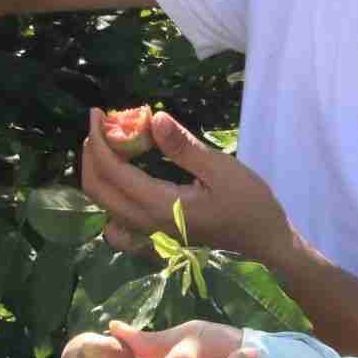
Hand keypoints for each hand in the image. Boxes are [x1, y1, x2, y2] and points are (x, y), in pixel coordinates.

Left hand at [79, 107, 290, 262]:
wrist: (266, 244)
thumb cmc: (249, 204)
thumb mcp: (221, 169)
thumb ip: (183, 147)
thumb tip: (153, 119)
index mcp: (159, 205)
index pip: (111, 170)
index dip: (98, 139)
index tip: (98, 113)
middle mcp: (146, 225)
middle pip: (98, 190)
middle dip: (92, 153)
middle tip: (102, 125)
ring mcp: (150, 237)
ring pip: (105, 208)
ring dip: (99, 176)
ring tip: (110, 149)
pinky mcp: (156, 242)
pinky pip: (118, 228)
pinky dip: (110, 204)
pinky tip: (125, 187)